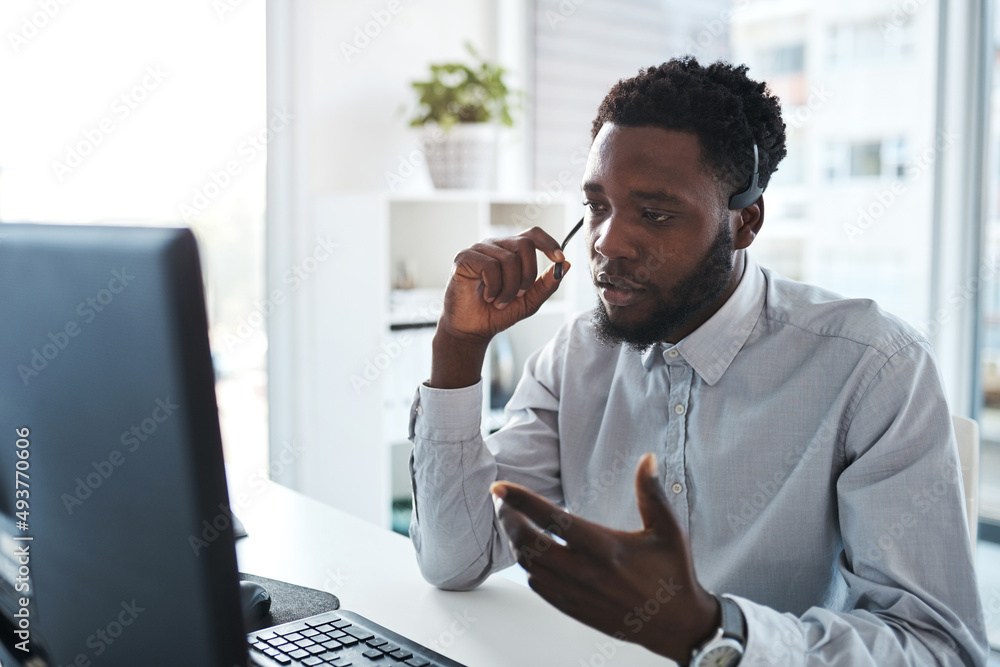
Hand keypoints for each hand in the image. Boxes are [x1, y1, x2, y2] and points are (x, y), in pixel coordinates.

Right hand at [430, 227, 568, 388]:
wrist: (472, 330)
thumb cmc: (497, 313)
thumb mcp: (530, 301)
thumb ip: (547, 284)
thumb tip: (566, 265)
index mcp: (511, 251)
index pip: (533, 234)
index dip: (549, 243)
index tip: (560, 259)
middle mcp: (496, 245)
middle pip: (524, 244)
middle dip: (527, 275)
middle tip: (518, 295)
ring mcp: (479, 249)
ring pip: (509, 259)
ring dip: (509, 288)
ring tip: (499, 301)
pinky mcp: (464, 257)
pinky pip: (490, 266)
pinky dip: (494, 287)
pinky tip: (487, 296)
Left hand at [490, 454, 719, 663]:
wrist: (677, 625)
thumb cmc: (673, 575)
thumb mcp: (668, 530)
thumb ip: (652, 492)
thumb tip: (647, 459)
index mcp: (605, 548)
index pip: (552, 519)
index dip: (521, 501)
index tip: (500, 487)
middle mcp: (585, 572)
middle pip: (528, 543)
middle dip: (509, 519)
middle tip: (504, 503)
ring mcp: (577, 593)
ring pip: (529, 566)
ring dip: (516, 541)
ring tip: (514, 522)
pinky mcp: (574, 609)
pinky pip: (538, 586)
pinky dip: (528, 566)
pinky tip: (533, 552)